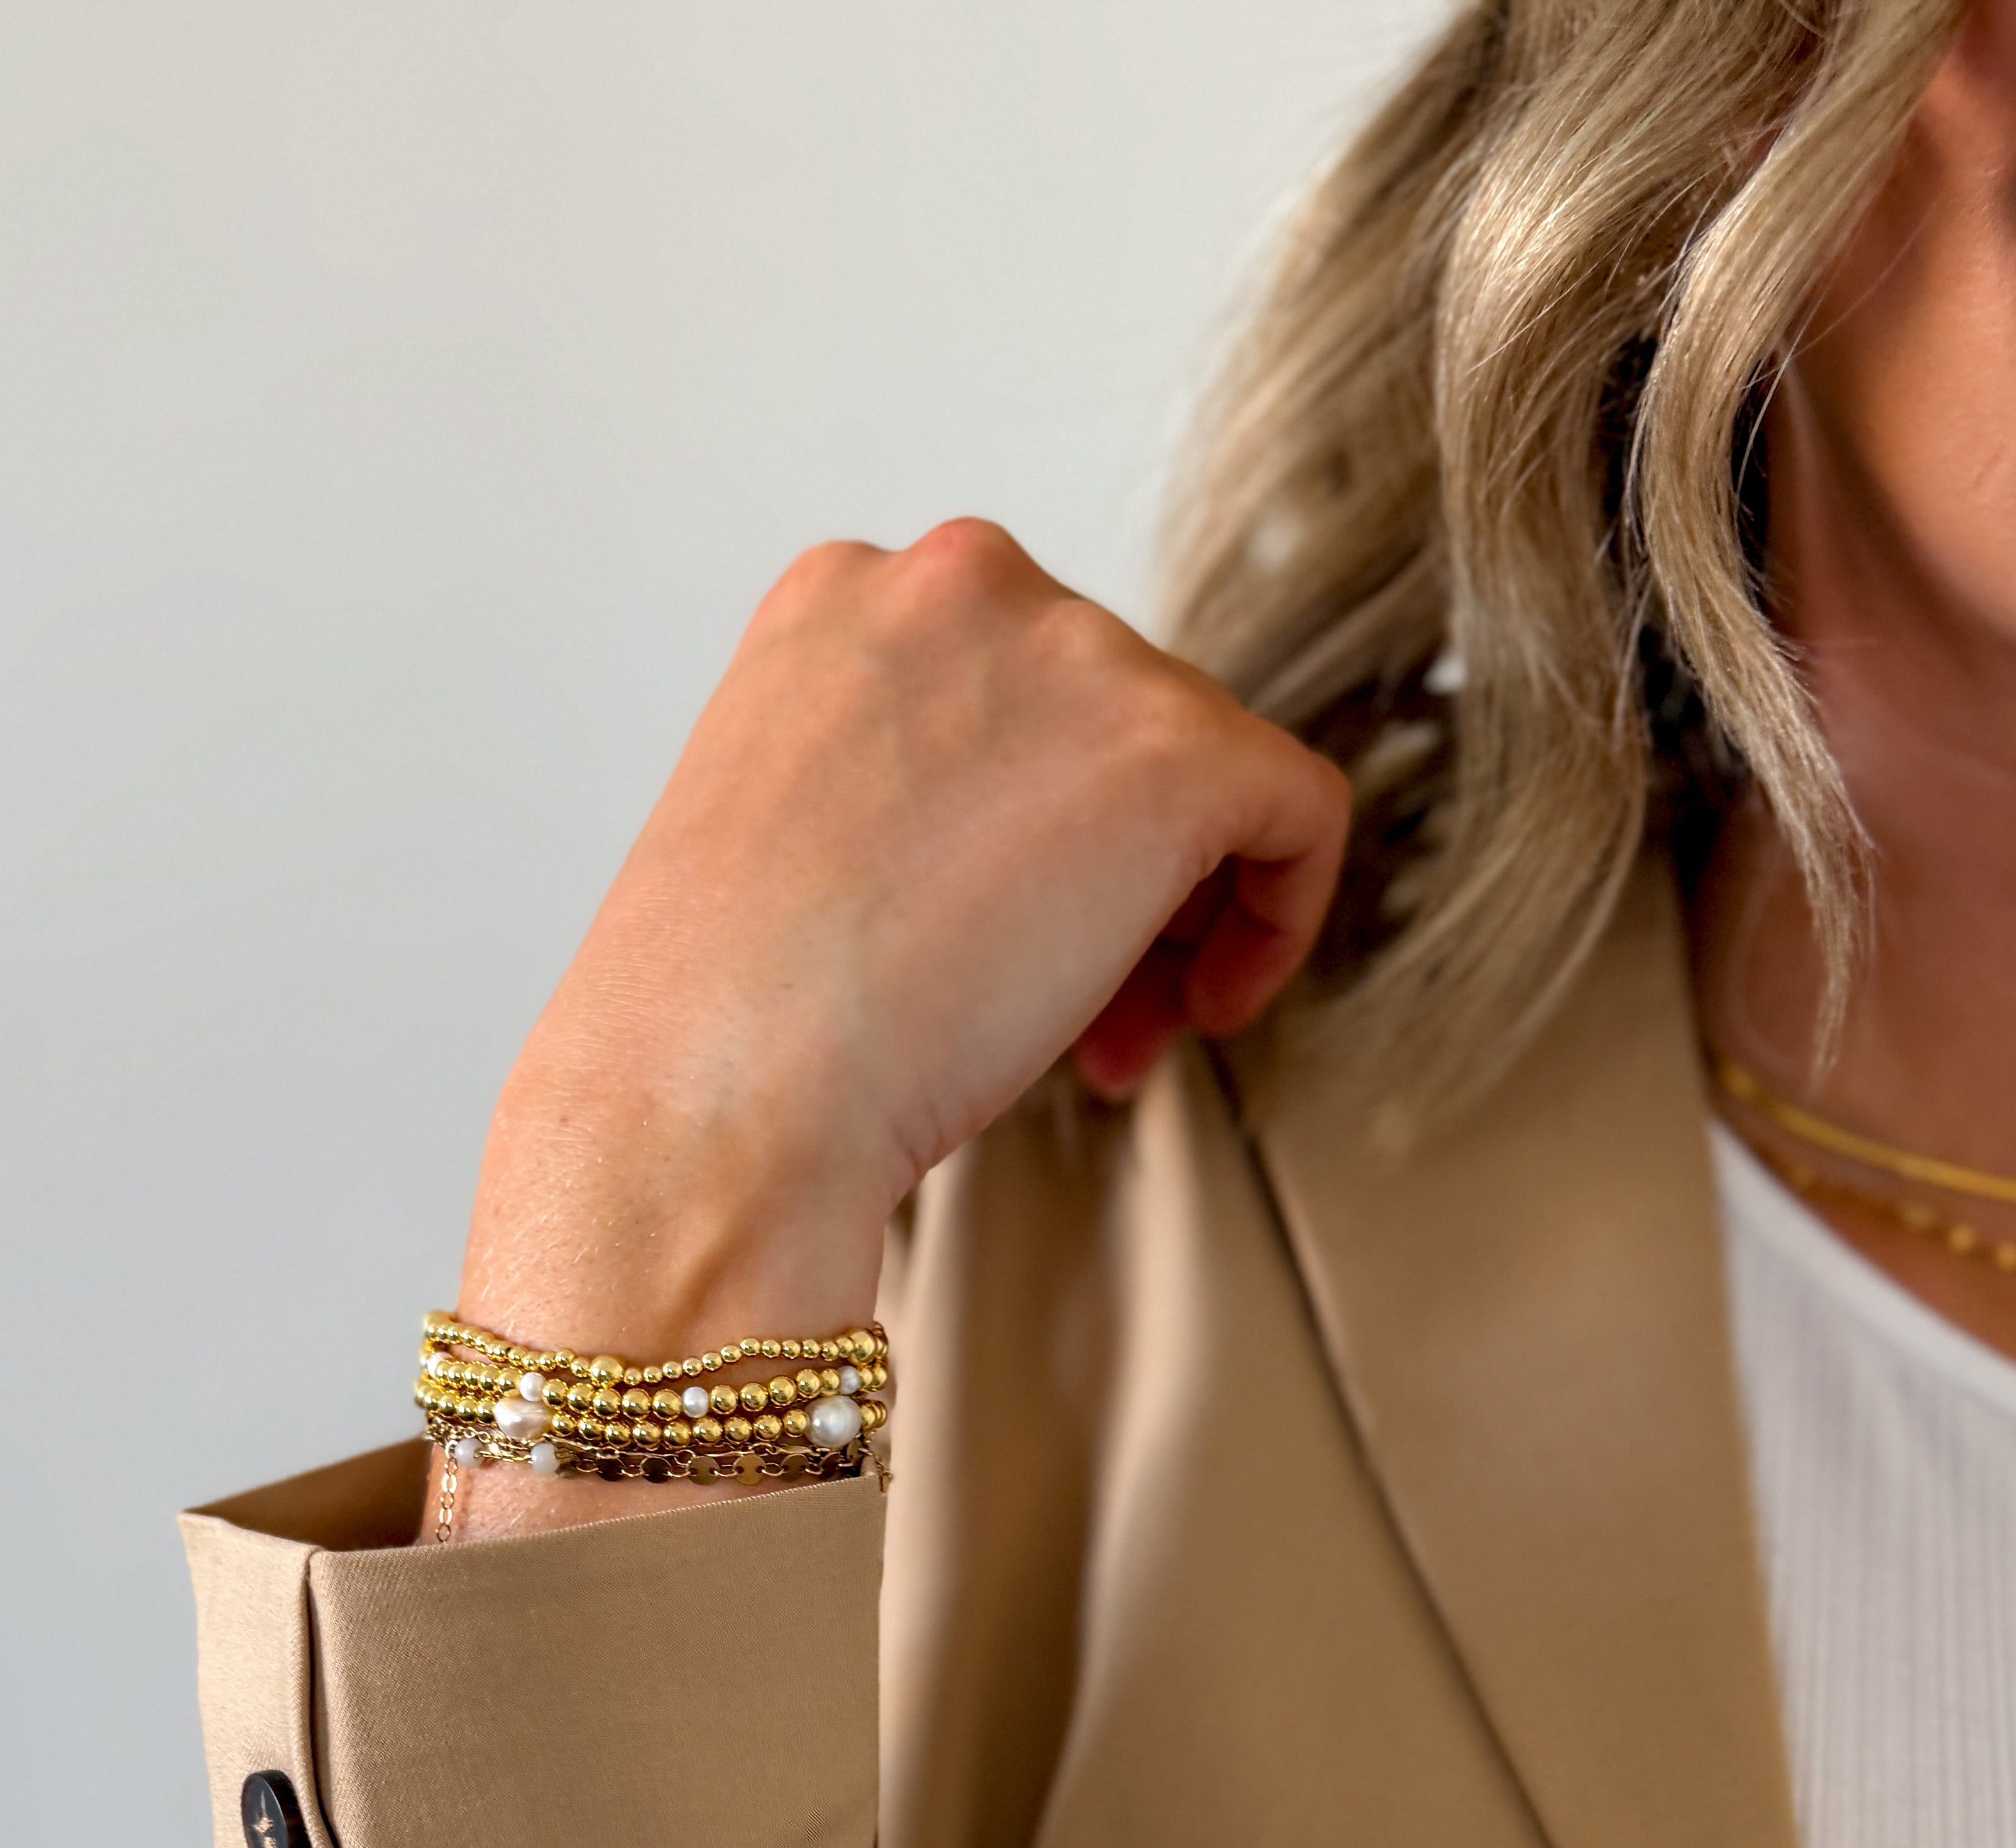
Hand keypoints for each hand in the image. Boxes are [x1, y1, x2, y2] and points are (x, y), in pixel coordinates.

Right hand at [440, 518, 1345, 1525]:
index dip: (1019, 834)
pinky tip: (1201, 1011)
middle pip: (1107, 729)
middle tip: (1062, 1022)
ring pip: (1196, 778)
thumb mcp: (786, 845)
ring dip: (1165, 922)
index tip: (986, 948)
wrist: (717, 1095)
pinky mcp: (1172, 748)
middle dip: (1100, 884)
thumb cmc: (721, 1024)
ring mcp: (1071, 653)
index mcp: (839, 602)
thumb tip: (1017, 851)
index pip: (1005, 693)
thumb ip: (899, 795)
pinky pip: (1298, 813)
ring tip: (1099, 1045)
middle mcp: (959, 585)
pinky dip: (1278, 916)